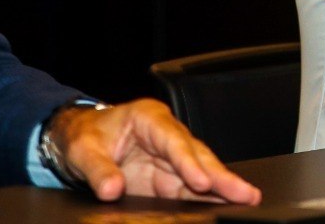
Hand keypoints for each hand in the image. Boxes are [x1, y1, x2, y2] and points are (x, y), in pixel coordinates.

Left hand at [46, 98, 260, 203]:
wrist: (78, 138)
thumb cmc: (85, 136)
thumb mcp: (83, 150)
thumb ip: (98, 170)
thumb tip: (112, 189)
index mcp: (149, 119)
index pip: (175, 142)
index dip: (189, 163)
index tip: (201, 182)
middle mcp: (167, 135)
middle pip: (198, 156)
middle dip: (221, 176)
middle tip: (245, 192)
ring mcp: (170, 157)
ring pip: (201, 171)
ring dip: (222, 187)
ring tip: (247, 199)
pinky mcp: (167, 176)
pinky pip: (189, 187)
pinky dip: (206, 197)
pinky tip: (223, 206)